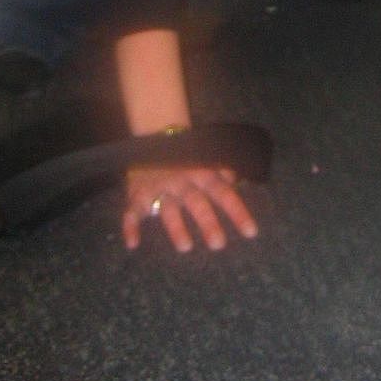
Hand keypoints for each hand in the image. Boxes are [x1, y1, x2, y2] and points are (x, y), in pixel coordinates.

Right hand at [123, 163, 258, 251]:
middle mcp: (182, 181)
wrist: (155, 133)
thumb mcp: (207, 159)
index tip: (251, 233)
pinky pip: (131, 211)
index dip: (238, 212)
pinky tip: (132, 243)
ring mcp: (159, 187)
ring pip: (168, 209)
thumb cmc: (187, 153)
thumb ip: (223, 171)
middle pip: (197, 203)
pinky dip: (129, 226)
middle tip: (218, 244)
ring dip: (176, 227)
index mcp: (203, 173)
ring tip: (185, 247)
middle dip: (207, 223)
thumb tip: (240, 182)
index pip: (224, 193)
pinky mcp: (137, 193)